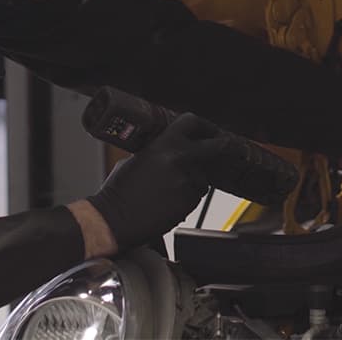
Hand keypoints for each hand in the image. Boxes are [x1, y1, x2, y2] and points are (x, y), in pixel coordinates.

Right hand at [86, 113, 223, 248]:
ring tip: (170, 188)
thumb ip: (160, 150)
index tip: (211, 129)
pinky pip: (197, 195)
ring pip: (205, 176)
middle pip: (216, 146)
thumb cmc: (119, 191)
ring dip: (195, 179)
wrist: (115, 219)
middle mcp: (180, 159)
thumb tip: (174, 149)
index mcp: (164, 144)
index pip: (193, 122)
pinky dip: (188, 196)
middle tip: (225, 147)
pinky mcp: (190, 202)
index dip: (205, 125)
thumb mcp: (137, 158)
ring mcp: (188, 181)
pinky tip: (169, 200)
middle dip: (224, 146)